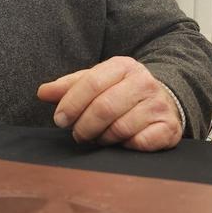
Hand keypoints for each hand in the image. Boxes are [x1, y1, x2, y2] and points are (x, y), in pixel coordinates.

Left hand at [37, 56, 182, 151]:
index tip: (59, 119)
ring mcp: (158, 104)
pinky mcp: (169, 127)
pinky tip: (121, 142)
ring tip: (98, 137)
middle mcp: (143, 82)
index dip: (72, 103)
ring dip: (102, 138)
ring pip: (120, 128)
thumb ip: (69, 87)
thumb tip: (42, 92)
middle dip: (84, 126)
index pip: (92, 83)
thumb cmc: (121, 92)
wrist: (164, 100)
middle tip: (77, 135)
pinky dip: (125, 146)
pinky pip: (140, 142)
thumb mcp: (96, 82)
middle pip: (104, 107)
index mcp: (122, 66)